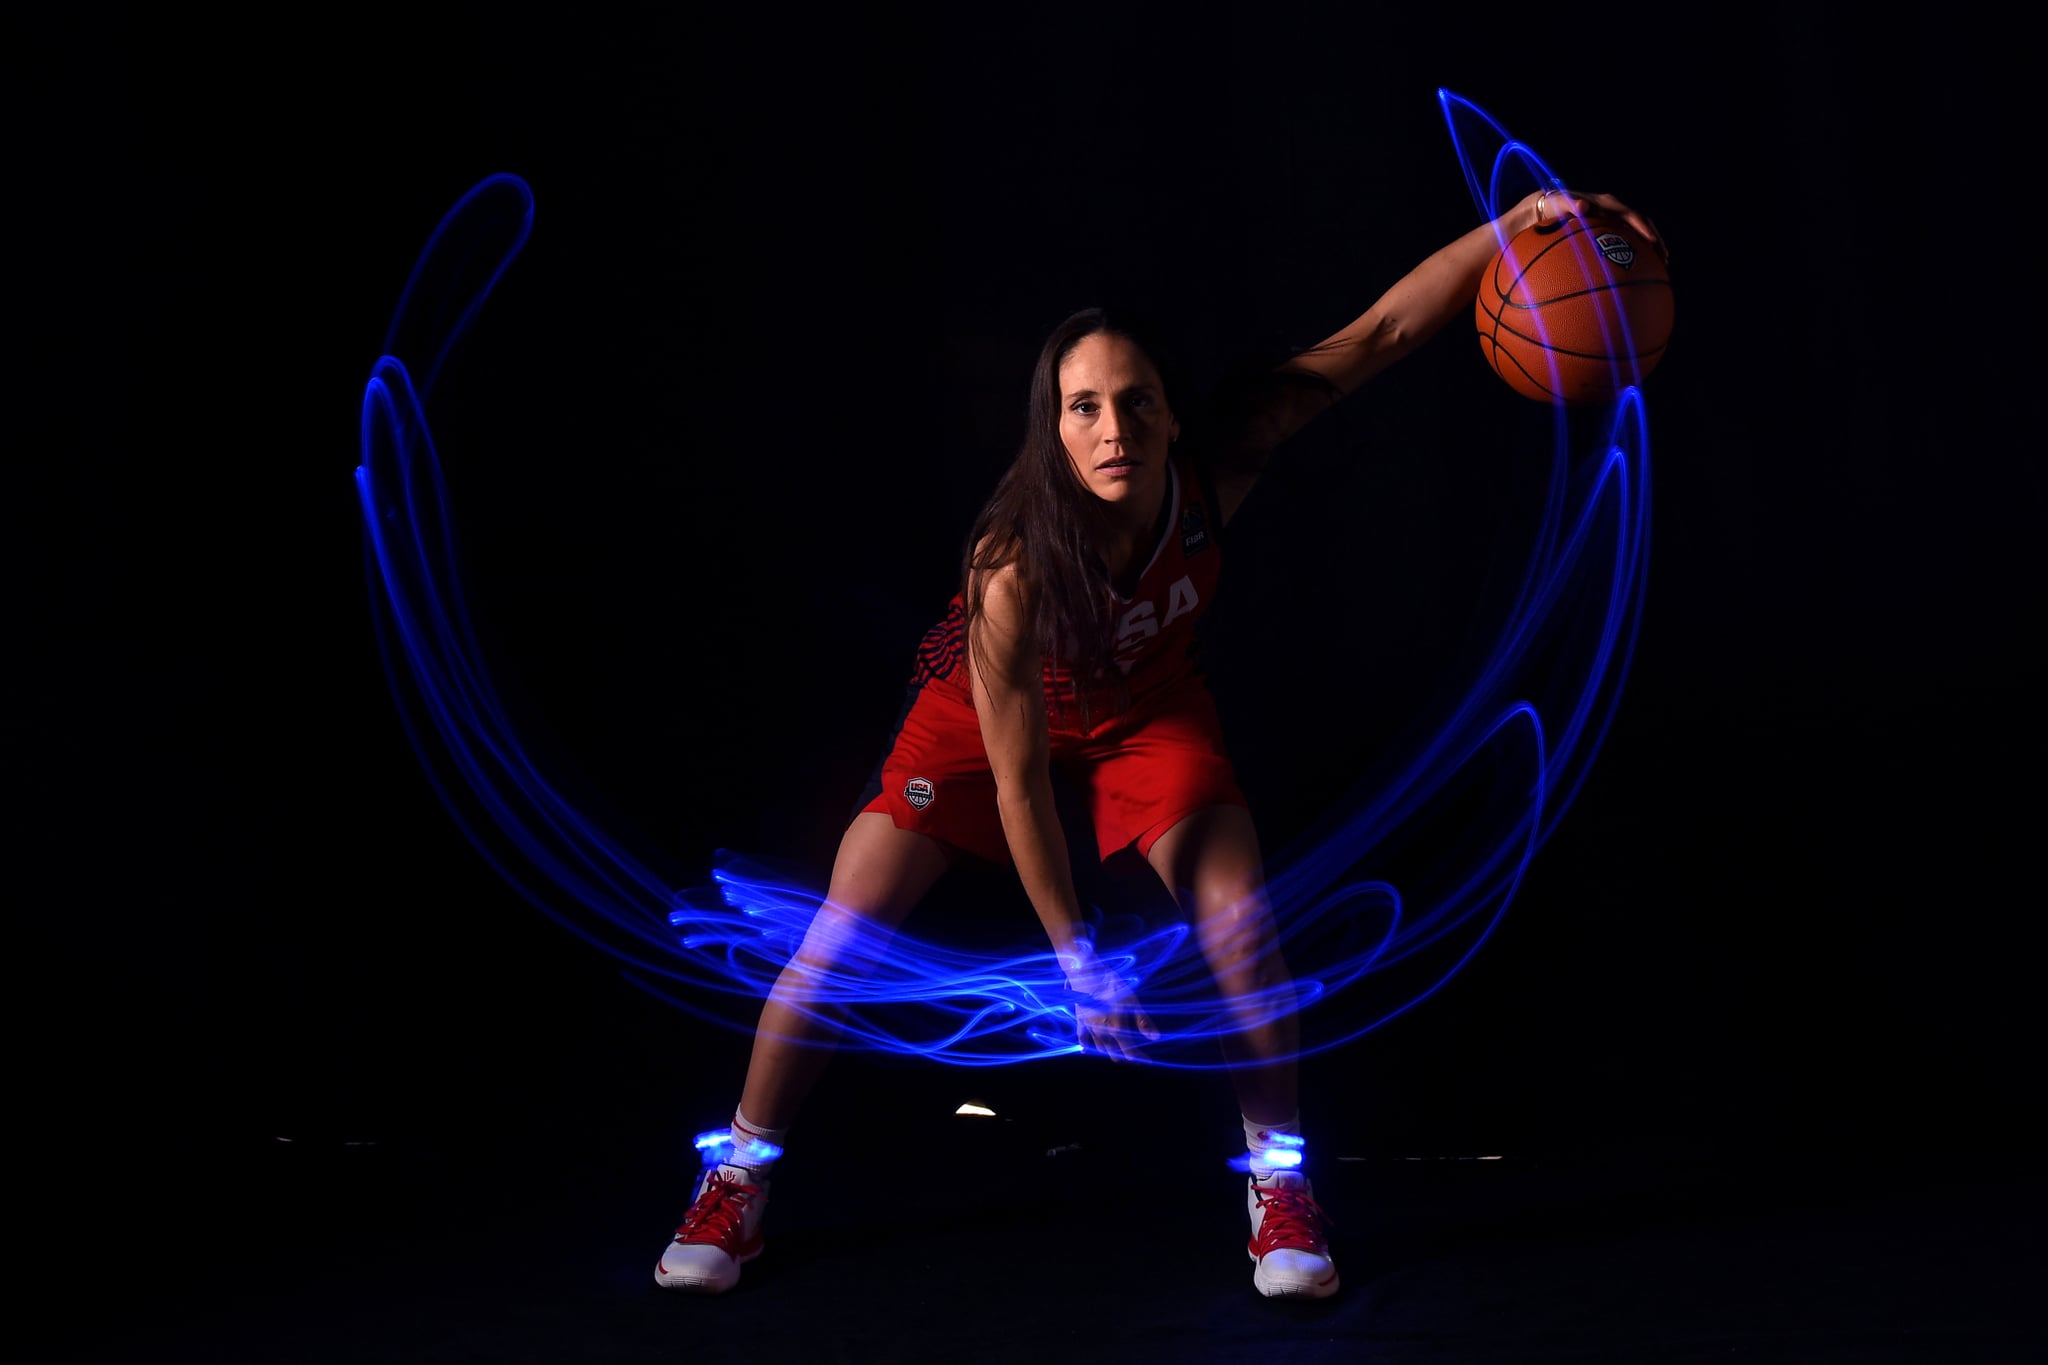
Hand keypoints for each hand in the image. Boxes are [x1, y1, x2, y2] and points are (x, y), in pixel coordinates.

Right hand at [1059, 945, 1160, 1061]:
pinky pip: (1082, 1040)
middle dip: (1125, 1057)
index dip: (1139, 1058)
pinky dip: (1086, 1047)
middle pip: (1114, 1054)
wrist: (1087, 973)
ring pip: (1100, 1049)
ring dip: (1110, 1052)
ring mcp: (1090, 1028)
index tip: (1147, 1061)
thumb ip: (1143, 1021)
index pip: (1129, 1052)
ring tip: (1118, 1051)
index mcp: (1116, 1028)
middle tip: (1134, 1055)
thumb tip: (1155, 1038)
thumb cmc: (1112, 985)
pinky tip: (1088, 1051)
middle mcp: (1102, 1033)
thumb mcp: (1132, 1000)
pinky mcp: (1081, 1022)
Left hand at [1524, 186, 1667, 264]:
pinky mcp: (1603, 229)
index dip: (1644, 229)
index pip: (1630, 215)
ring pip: (1634, 234)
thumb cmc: (1548, 207)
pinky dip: (1631, 253)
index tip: (1654, 244)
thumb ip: (1568, 205)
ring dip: (1648, 248)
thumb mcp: (1556, 204)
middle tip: (1664, 259)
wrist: (1540, 208)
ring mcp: (1608, 220)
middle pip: (1640, 224)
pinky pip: (1622, 241)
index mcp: (1604, 203)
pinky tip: (1633, 272)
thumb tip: (1584, 207)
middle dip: (1654, 241)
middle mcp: (1610, 210)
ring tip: (1657, 267)